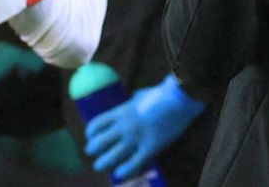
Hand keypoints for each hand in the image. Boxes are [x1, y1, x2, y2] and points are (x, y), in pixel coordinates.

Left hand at [84, 74, 204, 180]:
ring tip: (99, 166)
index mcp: (121, 112)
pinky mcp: (150, 148)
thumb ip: (130, 105)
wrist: (179, 99)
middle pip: (100, 142)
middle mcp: (125, 126)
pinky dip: (124, 170)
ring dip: (103, 163)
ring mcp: (136, 138)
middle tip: (92, 153)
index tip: (90, 137)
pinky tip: (119, 173)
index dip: (90, 133)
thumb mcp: (139, 97)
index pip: (97, 124)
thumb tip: (128, 106)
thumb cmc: (160, 95)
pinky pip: (134, 163)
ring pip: (113, 156)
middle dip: (93, 149)